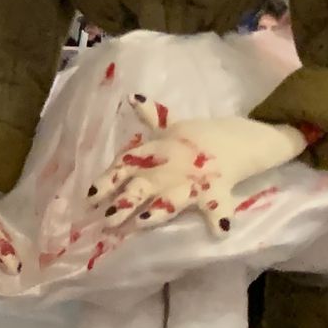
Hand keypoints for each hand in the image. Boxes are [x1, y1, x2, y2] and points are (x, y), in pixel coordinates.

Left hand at [89, 95, 306, 235]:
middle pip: (142, 186)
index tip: (90, 197)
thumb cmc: (197, 137)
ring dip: (157, 211)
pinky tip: (219, 231)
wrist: (237, 137)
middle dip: (124, 203)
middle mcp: (169, 167)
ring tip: (143, 223)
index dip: (106, 181)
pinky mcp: (217, 190)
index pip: (125, 165)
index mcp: (155, 152)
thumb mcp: (171, 126)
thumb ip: (150, 116)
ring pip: (171, 199)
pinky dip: (220, 217)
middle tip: (107, 221)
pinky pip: (219, 206)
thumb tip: (131, 97)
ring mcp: (192, 179)